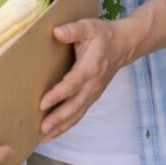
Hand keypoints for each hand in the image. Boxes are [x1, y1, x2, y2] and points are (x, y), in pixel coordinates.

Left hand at [38, 18, 135, 142]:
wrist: (123, 45)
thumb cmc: (102, 35)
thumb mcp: (89, 27)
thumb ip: (73, 30)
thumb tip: (56, 32)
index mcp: (90, 67)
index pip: (72, 84)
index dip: (58, 94)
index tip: (42, 103)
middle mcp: (92, 84)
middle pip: (75, 105)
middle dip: (58, 118)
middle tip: (42, 128)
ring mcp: (93, 93)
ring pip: (77, 114)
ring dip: (61, 126)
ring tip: (44, 137)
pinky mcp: (91, 96)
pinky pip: (79, 113)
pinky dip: (67, 125)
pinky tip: (54, 132)